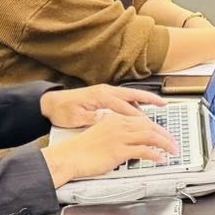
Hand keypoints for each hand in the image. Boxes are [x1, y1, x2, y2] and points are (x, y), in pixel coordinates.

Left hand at [41, 84, 165, 128]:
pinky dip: (134, 102)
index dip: (137, 115)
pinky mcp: (103, 95)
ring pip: (129, 95)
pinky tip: (139, 109)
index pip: (124, 106)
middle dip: (149, 99)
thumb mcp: (76, 118)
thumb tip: (107, 120)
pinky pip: (123, 97)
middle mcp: (105, 91)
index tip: (148, 123)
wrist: (50, 102)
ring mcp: (105, 92)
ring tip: (157, 106)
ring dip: (143, 99)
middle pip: (132, 94)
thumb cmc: (62, 110)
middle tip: (163, 104)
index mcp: (100, 96)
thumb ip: (94, 119)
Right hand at [43, 112, 179, 182]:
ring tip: (173, 150)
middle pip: (149, 126)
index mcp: (114, 119)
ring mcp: (119, 137)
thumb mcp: (100, 135)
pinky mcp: (119, 150)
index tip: (164, 133)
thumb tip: (128, 142)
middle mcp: (119, 125)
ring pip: (150, 136)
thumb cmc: (80, 150)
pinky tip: (161, 159)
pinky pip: (143, 151)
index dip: (156, 127)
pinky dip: (155, 155)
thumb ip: (115, 135)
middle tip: (174, 142)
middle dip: (165, 134)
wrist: (68, 157)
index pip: (141, 120)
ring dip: (165, 143)